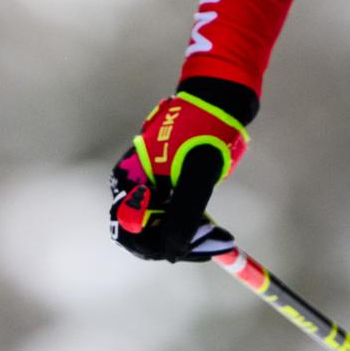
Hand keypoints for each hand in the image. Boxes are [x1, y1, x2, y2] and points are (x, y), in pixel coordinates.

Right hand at [109, 90, 249, 261]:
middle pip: (143, 233)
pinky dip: (189, 224)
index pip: (130, 231)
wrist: (220, 99)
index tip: (189, 250)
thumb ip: (183, 213)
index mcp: (129, 179)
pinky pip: (172, 214)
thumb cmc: (205, 130)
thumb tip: (173, 251)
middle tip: (210, 245)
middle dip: (175, 243)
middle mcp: (133, 184)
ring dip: (185, 236)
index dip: (157, 246)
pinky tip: (210, 227)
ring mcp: (150, 184)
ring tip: (215, 236)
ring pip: (160, 226)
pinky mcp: (167, 184)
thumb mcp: (196, 174)